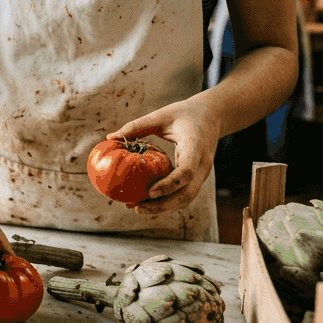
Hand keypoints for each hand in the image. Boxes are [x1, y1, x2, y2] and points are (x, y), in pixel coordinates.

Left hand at [109, 98, 218, 215]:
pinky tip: (147, 202)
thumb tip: (110, 137)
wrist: (212, 116)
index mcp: (196, 147)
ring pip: (186, 199)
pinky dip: (167, 202)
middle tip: (137, 208)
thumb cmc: (185, 113)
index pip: (187, 172)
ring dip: (163, 207)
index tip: (150, 192)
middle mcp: (202, 165)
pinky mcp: (197, 177)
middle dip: (163, 205)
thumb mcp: (161, 115)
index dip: (169, 185)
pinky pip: (184, 194)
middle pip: (186, 194)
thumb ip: (137, 126)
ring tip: (137, 208)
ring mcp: (202, 173)